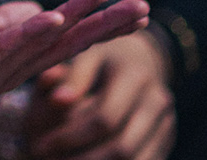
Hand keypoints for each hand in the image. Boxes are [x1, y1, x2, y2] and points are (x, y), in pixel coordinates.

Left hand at [0, 0, 149, 135]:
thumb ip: (12, 23)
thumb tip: (46, 11)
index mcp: (18, 61)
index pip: (67, 40)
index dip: (100, 25)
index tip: (137, 9)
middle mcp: (12, 70)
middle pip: (65, 44)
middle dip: (104, 25)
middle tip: (143, 8)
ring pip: (39, 46)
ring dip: (73, 21)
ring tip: (103, 0)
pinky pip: (1, 52)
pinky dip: (27, 34)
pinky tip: (51, 19)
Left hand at [23, 32, 174, 159]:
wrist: (138, 58)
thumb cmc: (99, 58)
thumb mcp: (83, 56)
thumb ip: (70, 77)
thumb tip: (57, 100)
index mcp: (135, 75)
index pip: (104, 118)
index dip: (71, 136)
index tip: (40, 145)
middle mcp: (157, 100)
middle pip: (122, 146)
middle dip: (84, 159)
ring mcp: (166, 123)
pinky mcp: (166, 139)